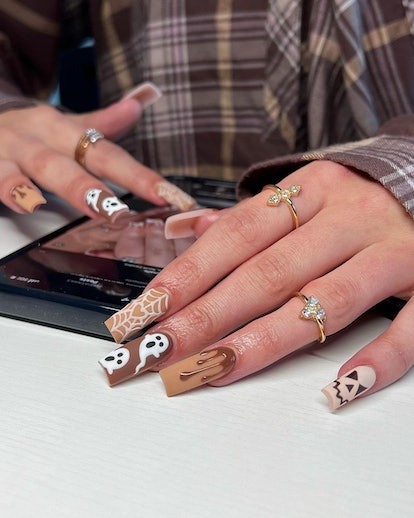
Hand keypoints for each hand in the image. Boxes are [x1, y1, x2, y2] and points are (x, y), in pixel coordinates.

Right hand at [0, 89, 194, 216]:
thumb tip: (138, 105)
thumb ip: (100, 123)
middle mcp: (42, 138)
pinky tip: (27, 204)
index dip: (139, 176)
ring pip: (42, 169)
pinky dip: (12, 191)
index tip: (168, 195)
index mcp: (64, 131)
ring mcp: (12, 151)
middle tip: (124, 213)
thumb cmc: (28, 131)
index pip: (109, 155)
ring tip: (91, 207)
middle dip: (102, 187)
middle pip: (76, 163)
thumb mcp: (64, 127)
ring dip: (68, 188)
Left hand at [102, 161, 413, 409]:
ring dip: (264, 341)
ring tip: (213, 370)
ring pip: (324, 301)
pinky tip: (337, 388)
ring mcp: (394, 250)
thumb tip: (192, 231)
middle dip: (207, 316)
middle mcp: (350, 216)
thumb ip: (254, 215)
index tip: (147, 311)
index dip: (188, 274)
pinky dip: (377, 358)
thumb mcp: (309, 189)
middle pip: (268, 273)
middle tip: (160, 352)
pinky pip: (409, 326)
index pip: (236, 234)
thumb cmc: (361, 195)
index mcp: (313, 190)